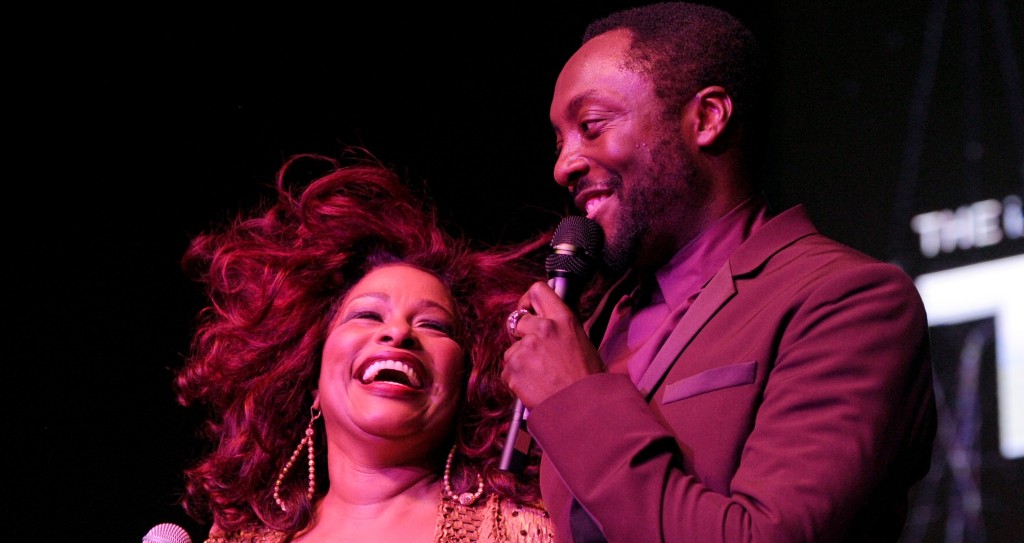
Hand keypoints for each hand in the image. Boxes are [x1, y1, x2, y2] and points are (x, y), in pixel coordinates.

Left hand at [502, 280, 604, 408]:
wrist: (583, 409)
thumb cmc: (586, 380)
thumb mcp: (580, 342)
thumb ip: (560, 328)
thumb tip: (547, 322)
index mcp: (563, 319)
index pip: (538, 291)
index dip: (527, 300)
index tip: (526, 309)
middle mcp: (543, 328)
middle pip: (516, 319)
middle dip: (520, 334)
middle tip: (533, 352)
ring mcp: (526, 347)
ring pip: (512, 349)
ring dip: (520, 362)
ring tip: (541, 377)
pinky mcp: (514, 367)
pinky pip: (508, 370)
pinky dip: (516, 379)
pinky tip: (534, 386)